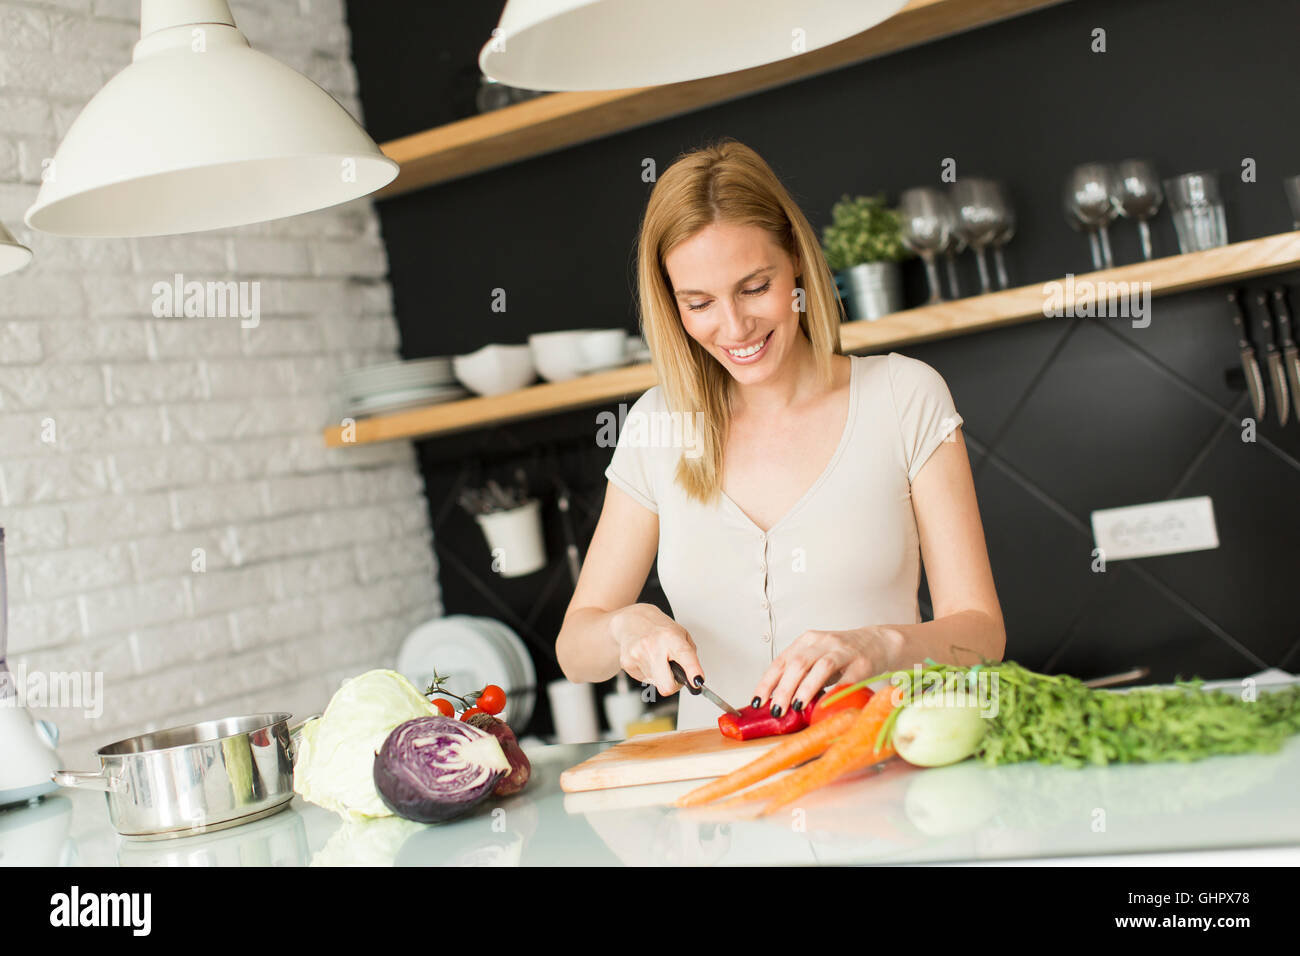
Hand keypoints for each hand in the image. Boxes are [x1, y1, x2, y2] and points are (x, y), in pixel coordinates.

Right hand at [610, 603, 704, 697]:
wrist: (631, 620)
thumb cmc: (658, 628)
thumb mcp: (680, 634)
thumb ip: (690, 655)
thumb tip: (695, 678)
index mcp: (670, 637)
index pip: (684, 656)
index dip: (693, 671)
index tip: (697, 681)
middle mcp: (653, 646)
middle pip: (667, 685)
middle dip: (673, 685)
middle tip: (674, 674)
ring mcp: (638, 655)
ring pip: (656, 683)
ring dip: (660, 675)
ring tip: (656, 658)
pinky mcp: (627, 663)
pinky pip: (644, 679)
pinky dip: (648, 672)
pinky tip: (646, 659)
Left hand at [751, 627, 888, 717]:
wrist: (878, 643)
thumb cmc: (841, 656)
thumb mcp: (816, 659)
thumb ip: (800, 675)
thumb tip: (777, 702)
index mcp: (806, 641)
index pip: (781, 661)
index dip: (767, 682)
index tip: (758, 701)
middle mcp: (822, 642)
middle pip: (798, 663)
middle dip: (784, 689)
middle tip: (776, 710)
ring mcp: (843, 651)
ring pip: (821, 666)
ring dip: (806, 688)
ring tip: (797, 706)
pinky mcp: (862, 663)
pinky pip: (847, 679)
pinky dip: (835, 693)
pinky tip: (826, 705)